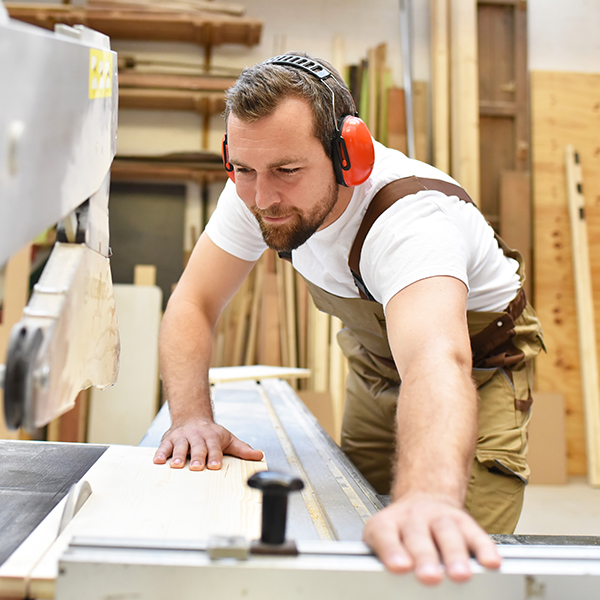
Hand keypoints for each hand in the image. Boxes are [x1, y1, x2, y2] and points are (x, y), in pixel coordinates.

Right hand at [153, 418, 263, 469]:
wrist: (192, 417)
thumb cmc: (211, 433)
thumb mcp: (229, 439)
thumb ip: (242, 449)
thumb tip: (259, 456)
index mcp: (212, 436)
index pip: (214, 447)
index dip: (215, 456)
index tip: (215, 465)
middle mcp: (197, 436)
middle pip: (197, 447)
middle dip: (196, 456)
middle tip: (196, 467)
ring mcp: (182, 437)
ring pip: (180, 446)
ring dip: (177, 455)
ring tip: (176, 465)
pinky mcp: (169, 440)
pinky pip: (164, 446)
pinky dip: (160, 453)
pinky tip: (157, 461)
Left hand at [363, 493, 500, 584]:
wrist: (423, 498)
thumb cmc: (401, 531)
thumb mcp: (382, 541)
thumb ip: (386, 561)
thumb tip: (383, 587)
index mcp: (387, 523)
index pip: (385, 535)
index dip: (391, 550)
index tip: (398, 566)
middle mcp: (413, 517)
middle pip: (418, 536)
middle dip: (425, 558)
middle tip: (428, 576)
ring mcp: (440, 517)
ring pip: (447, 533)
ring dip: (454, 555)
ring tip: (459, 574)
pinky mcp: (464, 521)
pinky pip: (476, 535)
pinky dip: (484, 549)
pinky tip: (489, 562)